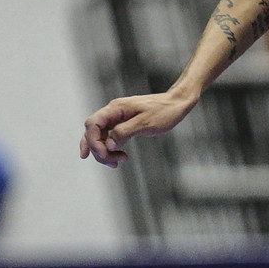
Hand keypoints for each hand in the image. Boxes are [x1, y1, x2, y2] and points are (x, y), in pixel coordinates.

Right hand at [80, 91, 197, 165]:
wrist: (176, 104)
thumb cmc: (164, 112)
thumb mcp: (145, 123)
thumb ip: (124, 132)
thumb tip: (109, 144)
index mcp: (116, 108)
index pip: (92, 124)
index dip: (93, 142)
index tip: (105, 154)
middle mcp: (113, 112)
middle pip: (93, 132)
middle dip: (97, 149)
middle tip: (112, 163)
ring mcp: (117, 118)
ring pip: (101, 137)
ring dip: (104, 152)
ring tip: (117, 163)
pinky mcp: (123, 124)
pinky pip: (110, 137)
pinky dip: (111, 149)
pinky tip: (119, 157)